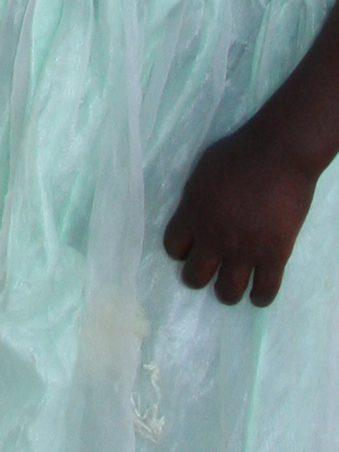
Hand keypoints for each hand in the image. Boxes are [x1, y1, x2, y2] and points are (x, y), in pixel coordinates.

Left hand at [165, 114, 323, 305]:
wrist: (277, 154)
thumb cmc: (238, 154)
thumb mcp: (202, 171)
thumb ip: (194, 199)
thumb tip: (192, 215)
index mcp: (193, 212)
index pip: (173, 247)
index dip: (179, 252)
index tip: (187, 251)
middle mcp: (214, 237)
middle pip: (195, 276)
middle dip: (197, 277)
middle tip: (206, 273)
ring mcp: (244, 250)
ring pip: (227, 292)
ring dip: (226, 292)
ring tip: (229, 287)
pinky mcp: (273, 256)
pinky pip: (264, 291)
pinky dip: (259, 297)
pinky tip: (257, 294)